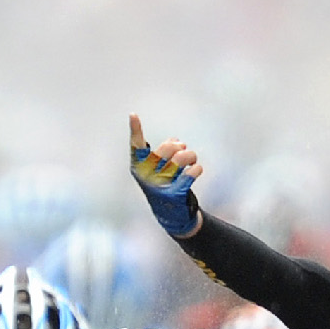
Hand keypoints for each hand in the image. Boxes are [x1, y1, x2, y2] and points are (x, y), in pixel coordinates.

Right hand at [127, 114, 203, 238]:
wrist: (169, 213)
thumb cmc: (163, 183)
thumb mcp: (157, 168)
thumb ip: (162, 151)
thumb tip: (176, 141)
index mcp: (139, 167)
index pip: (136, 145)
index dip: (135, 130)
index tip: (133, 115)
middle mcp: (147, 175)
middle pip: (167, 148)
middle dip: (179, 146)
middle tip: (182, 149)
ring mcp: (161, 185)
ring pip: (181, 158)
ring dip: (190, 155)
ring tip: (191, 159)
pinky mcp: (175, 194)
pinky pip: (192, 173)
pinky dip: (196, 169)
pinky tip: (195, 171)